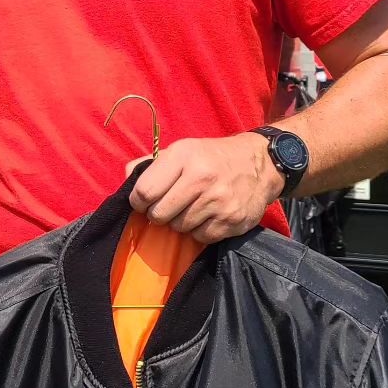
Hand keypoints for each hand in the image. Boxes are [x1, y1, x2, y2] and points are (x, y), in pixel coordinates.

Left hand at [129, 134, 284, 244]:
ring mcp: (218, 201)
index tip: (143, 202)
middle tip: (167, 207)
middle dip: (158, 214)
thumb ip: (151, 164)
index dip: (138, 201)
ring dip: (179, 223)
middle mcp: (202, 178)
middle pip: (160, 214)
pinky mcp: (232, 221)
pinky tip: (205, 216)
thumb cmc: (211, 157)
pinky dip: (198, 231)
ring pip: (179, 228)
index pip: (145, 191)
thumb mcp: (182, 149)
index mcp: (184, 156)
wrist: (260, 163)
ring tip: (189, 209)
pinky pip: (200, 237)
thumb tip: (127, 179)